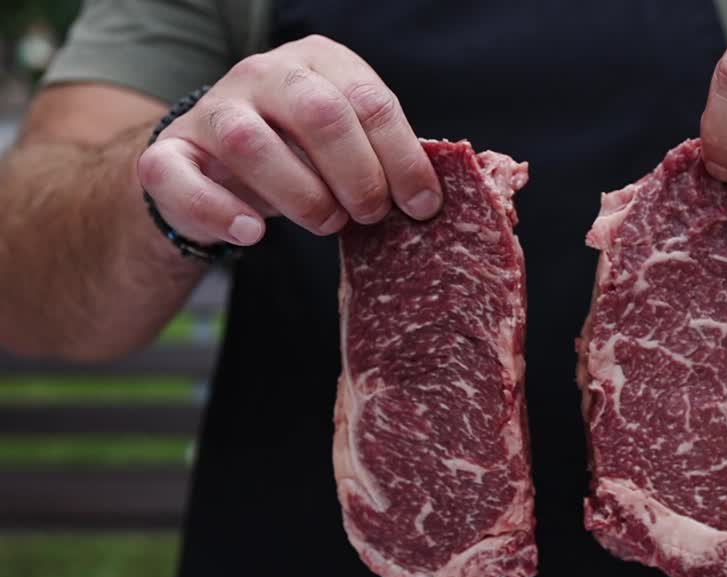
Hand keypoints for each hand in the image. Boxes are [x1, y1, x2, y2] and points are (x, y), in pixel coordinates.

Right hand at [137, 35, 441, 246]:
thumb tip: (428, 198)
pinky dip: (221, 211)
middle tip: (371, 214)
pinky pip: (182, 178)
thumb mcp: (347, 147)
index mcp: (318, 64)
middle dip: (357, 173)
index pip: (369, 101)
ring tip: (327, 223)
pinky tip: (254, 233)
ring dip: (301, 194)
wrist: (214, 173)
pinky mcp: (168, 154)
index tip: (422, 205)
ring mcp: (211, 111)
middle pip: (318, 113)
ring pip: (250, 142)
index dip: (402, 158)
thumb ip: (381, 157)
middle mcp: (262, 74)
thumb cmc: (301, 158)